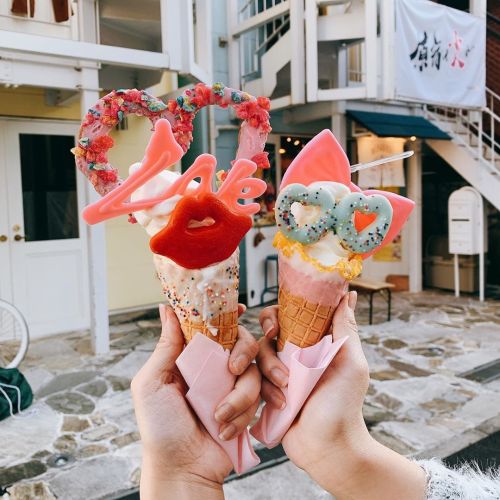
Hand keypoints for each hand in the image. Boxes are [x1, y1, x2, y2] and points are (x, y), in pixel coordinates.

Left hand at [132, 304, 259, 498]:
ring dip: (239, 397)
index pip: (211, 327)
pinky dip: (242, 415)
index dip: (225, 315)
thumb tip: (167, 308)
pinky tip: (226, 430)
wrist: (183, 469)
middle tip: (233, 368)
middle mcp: (212, 368)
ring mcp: (230, 387)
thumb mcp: (153, 383)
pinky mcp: (245, 406)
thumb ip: (166, 345)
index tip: (236, 307)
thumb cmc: (161, 427)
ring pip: (252, 372)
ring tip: (219, 418)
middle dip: (243, 353)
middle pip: (242, 343)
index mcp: (190, 357)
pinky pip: (258, 397)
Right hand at [257, 292, 425, 499]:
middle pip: (269, 332)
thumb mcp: (350, 363)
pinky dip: (265, 389)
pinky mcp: (268, 391)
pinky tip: (282, 403)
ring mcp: (281, 373)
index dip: (279, 313)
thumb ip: (345, 328)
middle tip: (271, 346)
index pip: (291, 314)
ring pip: (259, 356)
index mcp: (316, 341)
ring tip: (286, 389)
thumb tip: (347, 294)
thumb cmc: (344, 405)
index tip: (276, 324)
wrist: (328, 448)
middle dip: (268, 343)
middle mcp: (296, 353)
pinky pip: (255, 380)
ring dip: (270, 369)